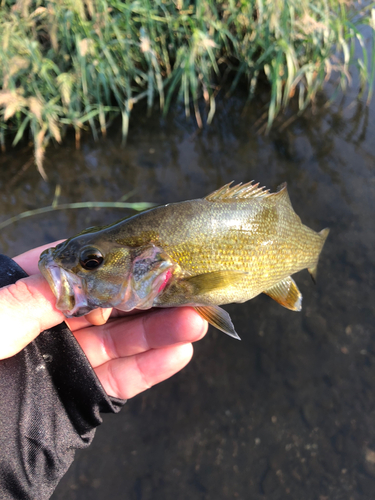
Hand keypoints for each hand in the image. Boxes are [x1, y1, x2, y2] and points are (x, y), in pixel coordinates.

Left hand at [0, 242, 207, 398]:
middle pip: (110, 304)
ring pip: (122, 341)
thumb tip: (88, 275)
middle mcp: (52, 324)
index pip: (80, 269)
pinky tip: (178, 353)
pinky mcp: (79, 395)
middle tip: (189, 289)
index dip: (116, 261)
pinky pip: (119, 379)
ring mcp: (68, 360)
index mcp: (26, 295)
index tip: (152, 254)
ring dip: (161, 331)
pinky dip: (150, 368)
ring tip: (196, 321)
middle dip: (150, 296)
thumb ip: (39, 295)